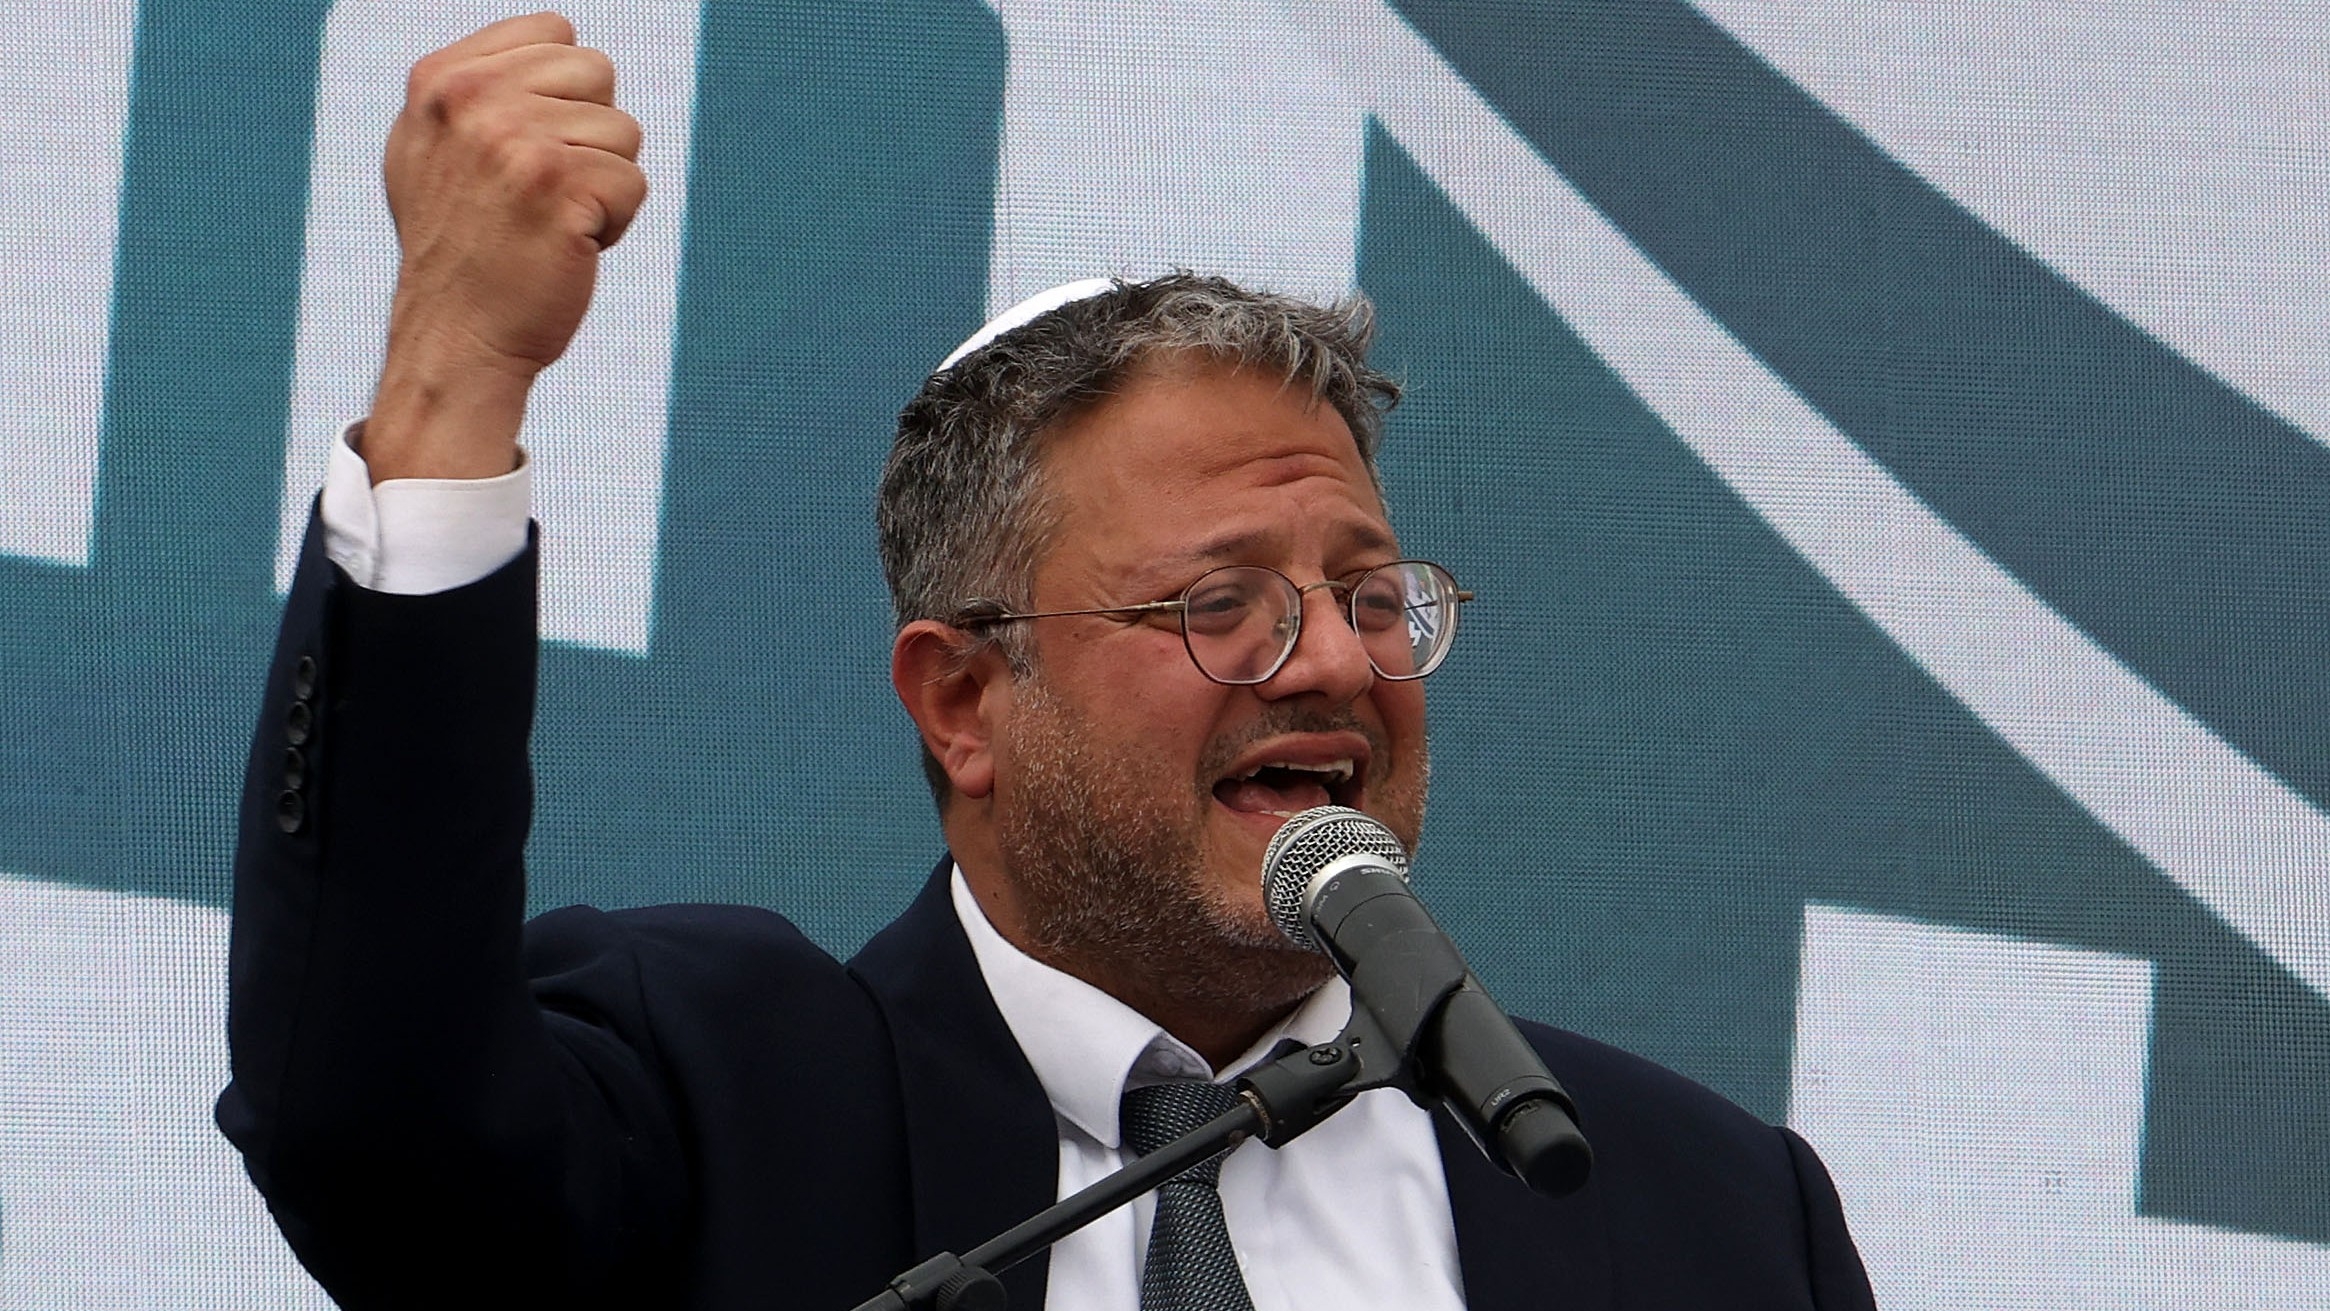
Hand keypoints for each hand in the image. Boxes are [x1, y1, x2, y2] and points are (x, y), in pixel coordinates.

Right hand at [363, 12, 646, 481]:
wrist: (455, 339)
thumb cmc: (461, 252)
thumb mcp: (436, 150)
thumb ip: (481, 88)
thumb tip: (559, 37)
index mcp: (441, 79)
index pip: (556, 32)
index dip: (564, 96)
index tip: (523, 153)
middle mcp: (470, 98)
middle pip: (598, 73)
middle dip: (589, 137)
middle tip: (539, 194)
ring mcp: (511, 137)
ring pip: (623, 132)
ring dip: (602, 185)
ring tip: (548, 223)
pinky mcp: (557, 183)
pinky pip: (633, 182)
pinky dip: (614, 223)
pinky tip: (565, 248)